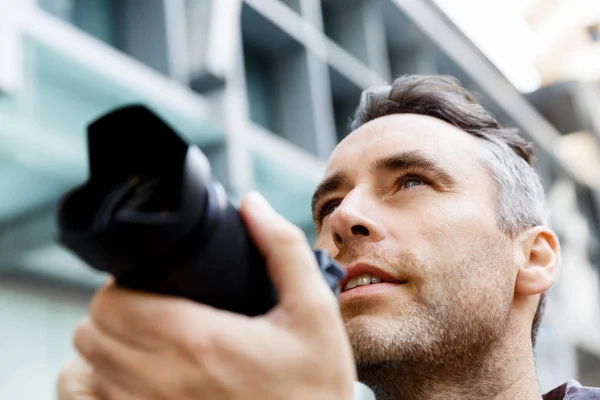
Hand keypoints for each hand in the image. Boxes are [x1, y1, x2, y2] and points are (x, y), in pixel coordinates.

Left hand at [58, 191, 356, 399]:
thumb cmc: (314, 386)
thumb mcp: (314, 311)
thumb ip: (283, 249)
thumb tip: (252, 204)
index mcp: (199, 341)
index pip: (112, 303)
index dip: (124, 286)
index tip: (150, 286)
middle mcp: (162, 382)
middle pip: (90, 334)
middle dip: (114, 313)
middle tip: (149, 309)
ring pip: (81, 373)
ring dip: (105, 349)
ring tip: (143, 342)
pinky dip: (98, 387)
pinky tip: (133, 379)